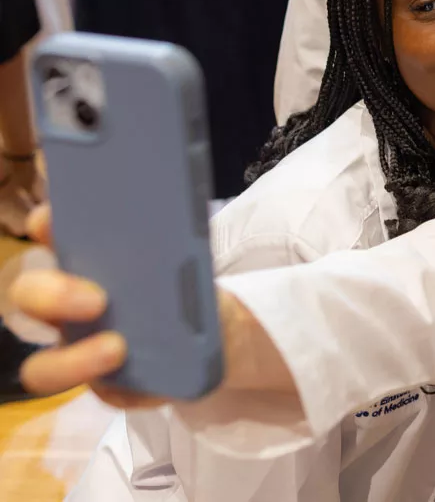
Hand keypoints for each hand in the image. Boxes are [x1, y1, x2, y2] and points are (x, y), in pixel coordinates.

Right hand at [11, 206, 296, 404]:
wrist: (222, 333)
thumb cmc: (190, 283)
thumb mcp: (190, 261)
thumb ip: (175, 248)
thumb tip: (172, 231)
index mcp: (88, 259)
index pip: (51, 233)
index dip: (44, 226)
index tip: (49, 222)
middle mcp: (70, 304)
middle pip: (31, 296)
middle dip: (53, 294)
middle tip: (96, 300)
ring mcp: (81, 348)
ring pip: (43, 366)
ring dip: (75, 360)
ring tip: (117, 350)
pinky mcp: (108, 387)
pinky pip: (103, 394)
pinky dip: (125, 387)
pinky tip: (149, 380)